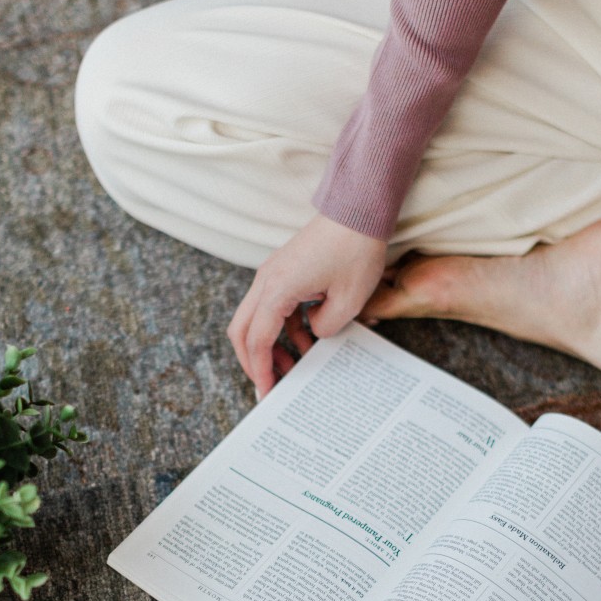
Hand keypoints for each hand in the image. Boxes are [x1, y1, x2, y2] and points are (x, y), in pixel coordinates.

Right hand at [227, 214, 387, 397]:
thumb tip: (313, 333)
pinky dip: (284, 327)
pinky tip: (308, 339)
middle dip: (253, 361)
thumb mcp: (348, 302)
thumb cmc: (355, 249)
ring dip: (270, 345)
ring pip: (255, 319)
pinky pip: (274, 306)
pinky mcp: (285, 270)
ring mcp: (273, 273)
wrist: (358, 208)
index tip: (268, 392)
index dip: (260, 370)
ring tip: (296, 364)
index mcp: (278, 289)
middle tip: (271, 384)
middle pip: (241, 330)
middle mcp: (267, 280)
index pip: (257, 340)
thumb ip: (324, 328)